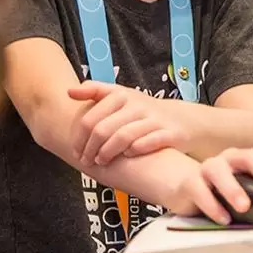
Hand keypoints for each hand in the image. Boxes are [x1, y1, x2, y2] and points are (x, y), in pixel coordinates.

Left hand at [68, 81, 184, 165]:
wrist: (182, 119)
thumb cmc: (143, 111)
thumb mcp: (120, 95)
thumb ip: (95, 91)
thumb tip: (69, 91)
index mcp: (121, 95)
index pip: (90, 118)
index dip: (79, 137)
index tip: (75, 149)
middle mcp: (137, 104)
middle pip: (103, 130)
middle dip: (90, 149)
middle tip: (86, 160)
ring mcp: (153, 118)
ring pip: (122, 137)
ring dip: (107, 153)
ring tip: (101, 161)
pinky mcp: (169, 133)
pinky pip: (146, 143)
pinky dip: (133, 151)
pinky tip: (126, 157)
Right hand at [166, 148, 252, 225]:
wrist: (186, 186)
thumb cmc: (224, 189)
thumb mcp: (250, 191)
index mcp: (252, 159)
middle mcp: (233, 159)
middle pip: (251, 158)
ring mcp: (211, 168)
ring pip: (220, 171)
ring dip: (233, 188)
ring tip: (244, 207)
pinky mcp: (190, 182)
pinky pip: (200, 189)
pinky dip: (212, 205)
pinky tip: (223, 218)